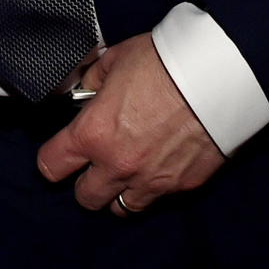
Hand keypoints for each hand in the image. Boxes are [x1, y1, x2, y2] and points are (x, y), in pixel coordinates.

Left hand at [35, 34, 224, 214]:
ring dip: (118, 192)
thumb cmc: (164, 62)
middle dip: (85, 182)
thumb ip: (92, 80)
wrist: (217, 76)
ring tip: (126, 169)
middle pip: (85, 198)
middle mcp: (118, 165)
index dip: (51, 159)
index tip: (58, 152)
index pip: (51, 166)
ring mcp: (151, 181)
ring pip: (121, 209)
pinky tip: (157, 164)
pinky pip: (156, 199)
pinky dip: (151, 188)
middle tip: (94, 162)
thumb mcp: (115, 59)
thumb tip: (84, 90)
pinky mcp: (181, 186)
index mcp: (94, 133)